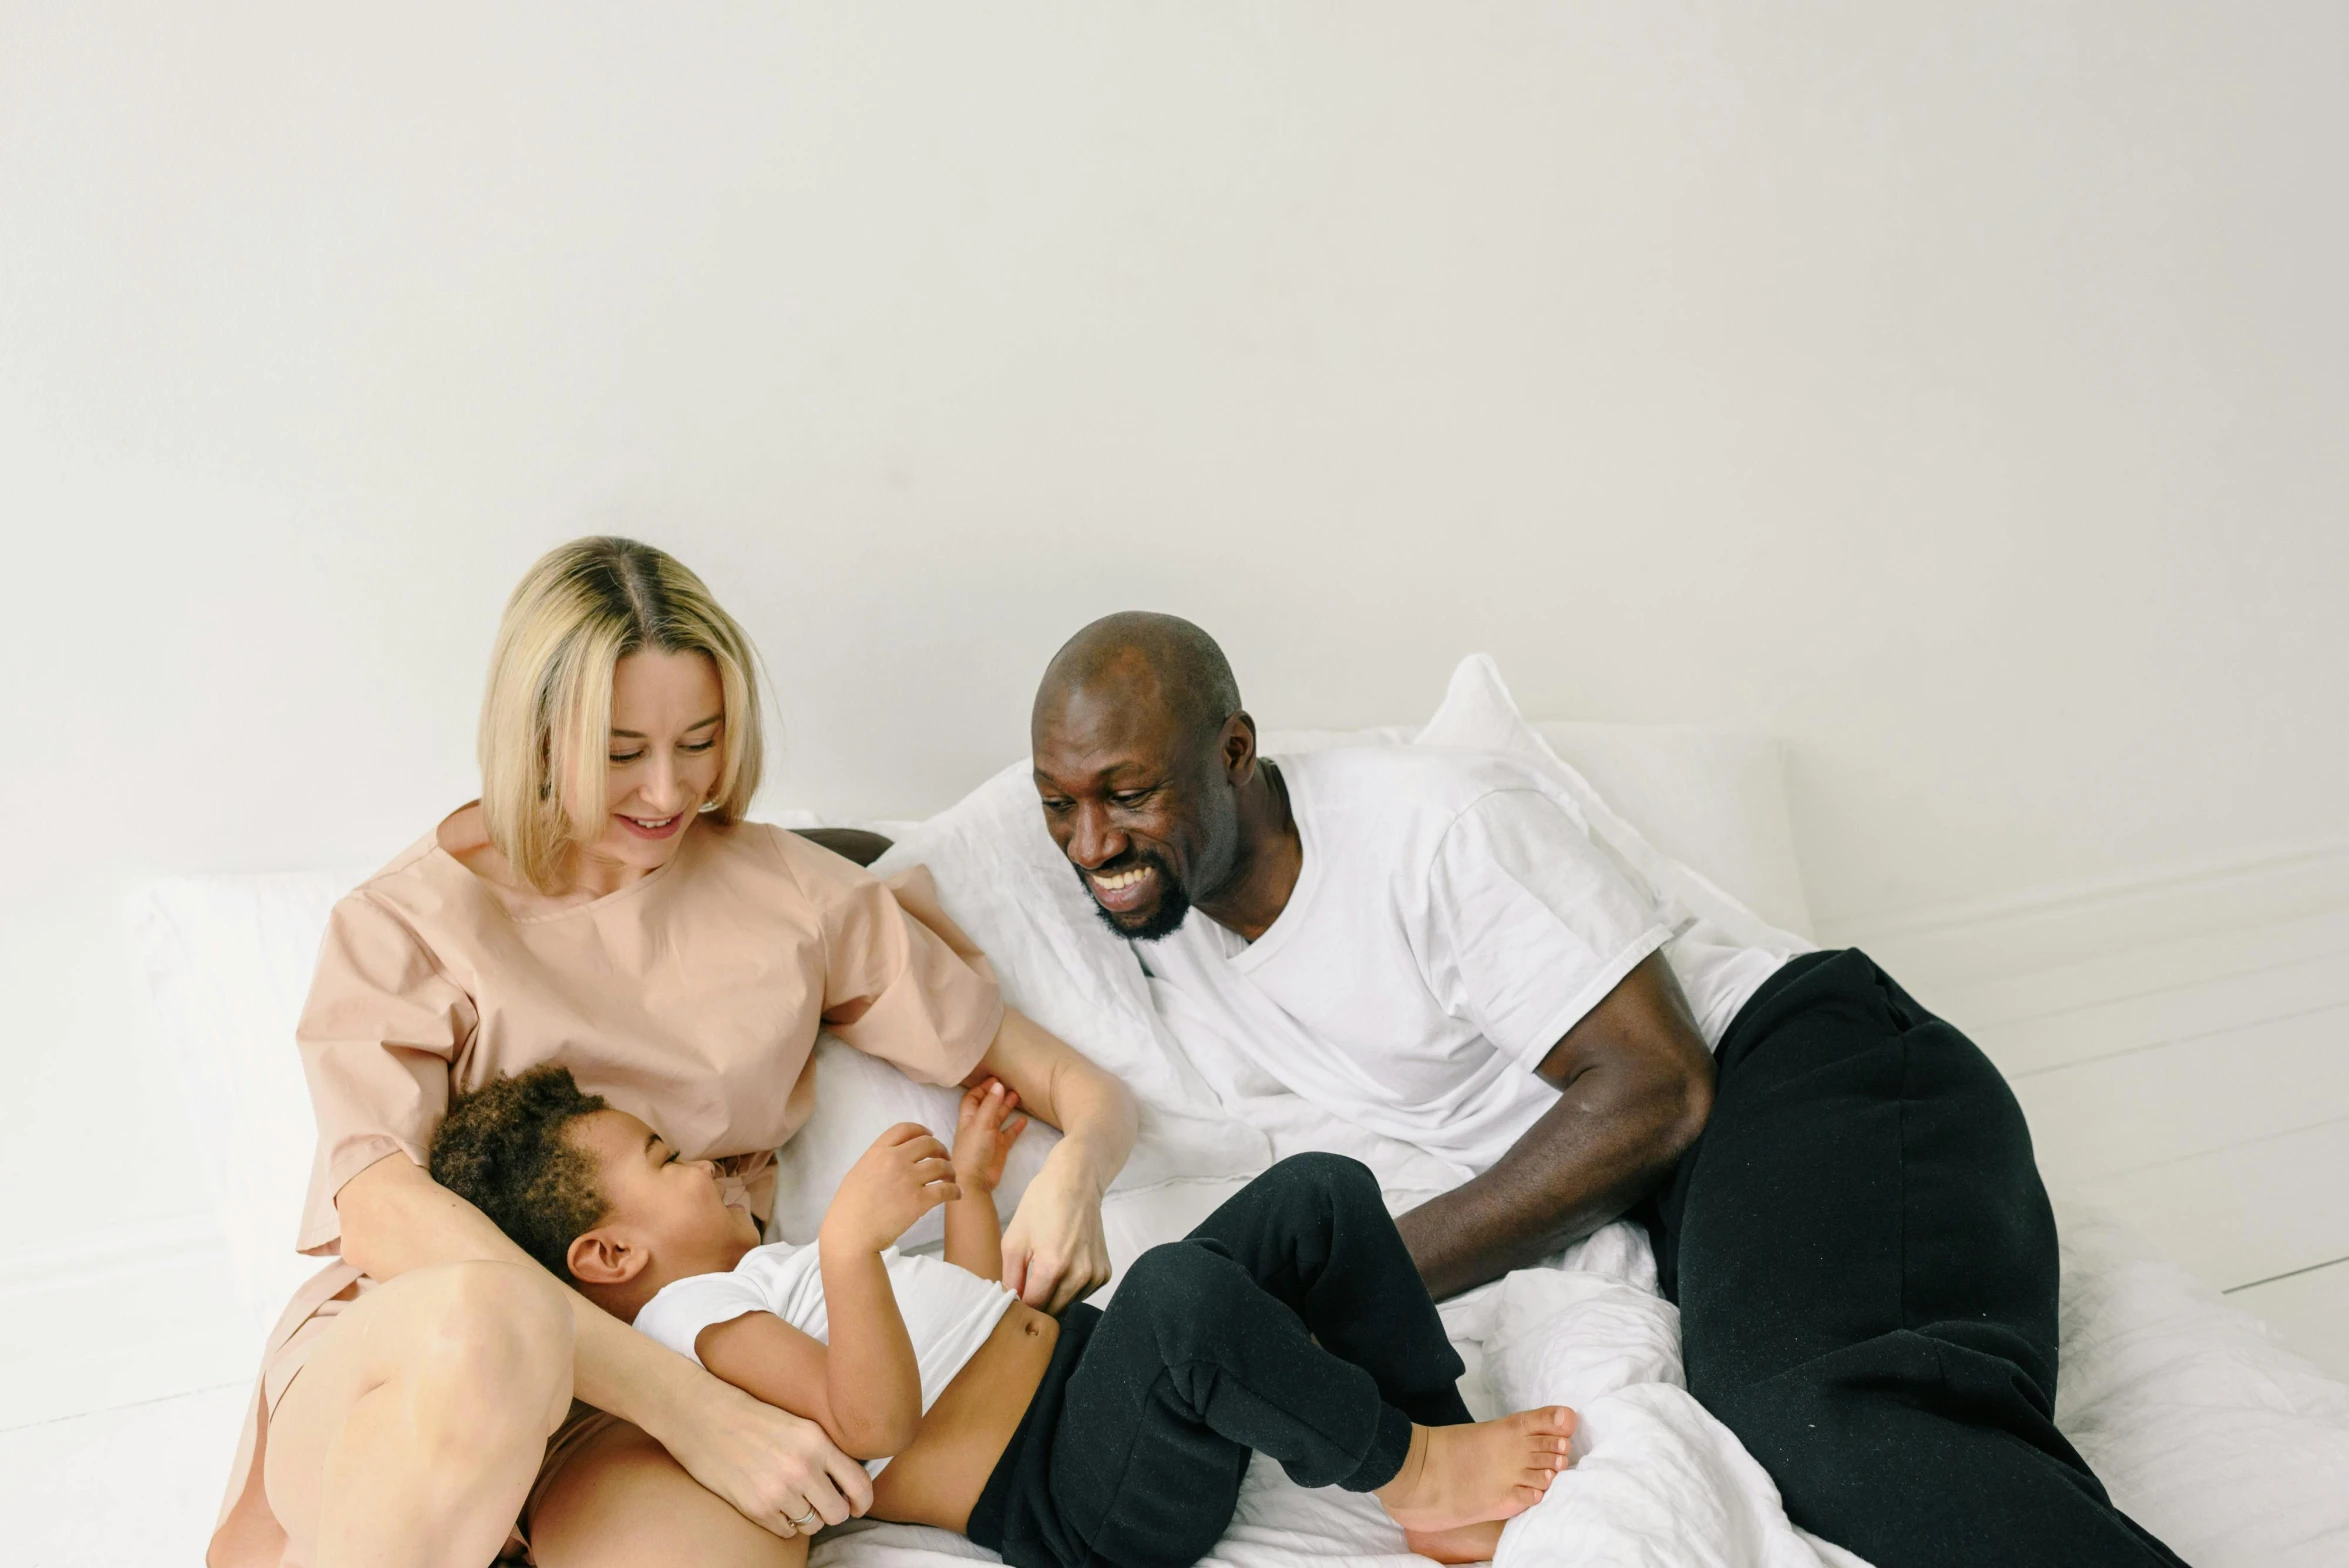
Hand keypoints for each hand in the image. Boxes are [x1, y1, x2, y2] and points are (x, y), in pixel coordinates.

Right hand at [658, 1373, 874, 1536]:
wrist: (704, 1417)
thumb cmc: (752, 1418)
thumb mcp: (798, 1424)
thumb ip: (825, 1451)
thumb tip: (848, 1483)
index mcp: (817, 1442)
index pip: (859, 1484)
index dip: (863, 1502)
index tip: (858, 1507)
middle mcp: (802, 1468)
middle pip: (837, 1512)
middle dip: (831, 1511)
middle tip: (819, 1502)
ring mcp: (779, 1490)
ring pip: (812, 1525)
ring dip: (805, 1517)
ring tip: (789, 1497)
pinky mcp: (756, 1508)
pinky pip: (785, 1531)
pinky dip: (782, 1523)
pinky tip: (772, 1503)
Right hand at [822, 1122, 957, 1253]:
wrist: (850, 1234)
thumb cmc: (849, 1209)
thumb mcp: (858, 1173)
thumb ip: (877, 1162)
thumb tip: (893, 1159)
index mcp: (878, 1152)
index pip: (905, 1129)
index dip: (922, 1130)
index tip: (930, 1135)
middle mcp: (895, 1160)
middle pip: (928, 1143)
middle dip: (940, 1149)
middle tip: (944, 1159)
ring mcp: (908, 1179)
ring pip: (942, 1165)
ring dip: (950, 1171)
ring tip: (950, 1178)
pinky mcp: (919, 1201)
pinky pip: (946, 1190)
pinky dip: (955, 1191)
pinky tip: (955, 1194)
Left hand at [952, 1078, 1028, 1195]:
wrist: (975, 1180)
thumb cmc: (973, 1149)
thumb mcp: (981, 1123)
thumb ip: (991, 1104)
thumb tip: (998, 1084)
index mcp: (969, 1118)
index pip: (973, 1098)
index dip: (982, 1088)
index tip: (995, 1079)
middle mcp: (979, 1125)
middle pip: (988, 1105)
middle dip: (997, 1095)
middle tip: (1010, 1084)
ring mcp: (990, 1136)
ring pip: (999, 1117)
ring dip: (1007, 1107)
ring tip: (1019, 1096)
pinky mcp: (1000, 1147)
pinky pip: (1009, 1133)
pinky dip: (1016, 1126)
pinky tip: (1024, 1119)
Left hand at [999, 1146, 1111, 1313]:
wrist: (1077, 1182)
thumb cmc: (1042, 1206)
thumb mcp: (1014, 1240)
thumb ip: (1010, 1278)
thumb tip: (1011, 1304)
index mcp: (1053, 1267)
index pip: (1033, 1307)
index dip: (1020, 1305)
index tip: (1014, 1297)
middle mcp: (1079, 1275)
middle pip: (1052, 1310)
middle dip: (1037, 1302)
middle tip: (1028, 1283)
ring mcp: (1095, 1275)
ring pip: (1068, 1304)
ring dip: (1055, 1296)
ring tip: (1048, 1268)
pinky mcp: (1104, 1273)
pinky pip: (1082, 1294)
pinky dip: (1071, 1288)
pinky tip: (1065, 1265)